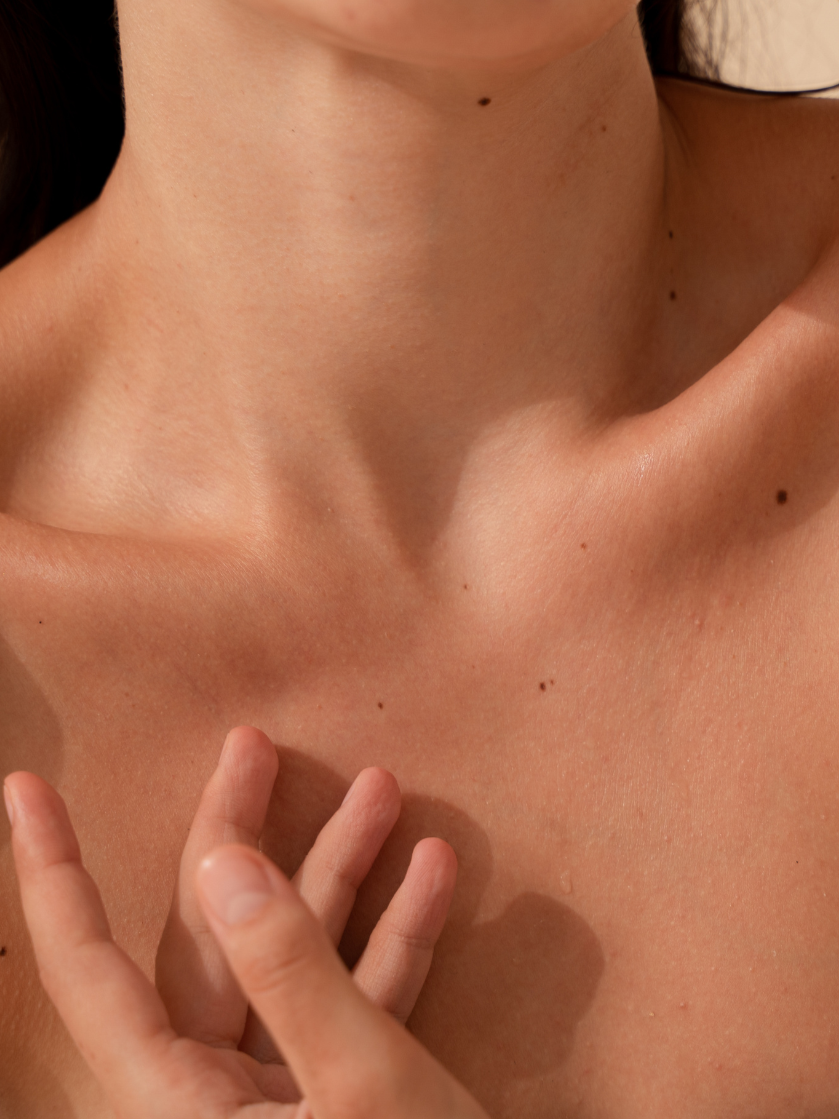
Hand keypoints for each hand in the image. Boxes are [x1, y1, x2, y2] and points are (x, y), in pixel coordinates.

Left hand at [5, 726, 488, 1117]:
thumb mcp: (361, 1083)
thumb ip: (285, 972)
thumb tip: (219, 864)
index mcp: (182, 1101)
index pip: (92, 969)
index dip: (53, 875)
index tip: (27, 789)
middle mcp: (217, 1093)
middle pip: (210, 935)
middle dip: (241, 833)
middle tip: (254, 745)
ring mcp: (287, 1092)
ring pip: (296, 955)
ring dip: (344, 873)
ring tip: (382, 789)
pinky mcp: (346, 1092)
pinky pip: (358, 999)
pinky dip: (394, 940)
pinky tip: (433, 872)